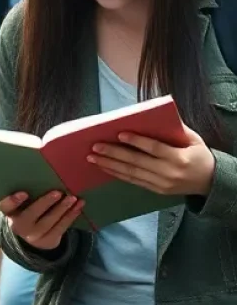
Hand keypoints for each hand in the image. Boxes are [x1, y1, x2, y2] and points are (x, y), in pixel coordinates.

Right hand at [0, 190, 84, 250]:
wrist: (33, 237)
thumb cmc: (27, 209)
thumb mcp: (20, 204)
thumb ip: (25, 192)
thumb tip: (41, 170)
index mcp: (10, 213)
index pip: (6, 207)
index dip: (13, 201)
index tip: (23, 193)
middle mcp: (20, 226)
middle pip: (32, 214)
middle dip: (45, 203)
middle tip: (58, 192)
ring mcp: (34, 236)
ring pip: (49, 221)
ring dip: (63, 209)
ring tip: (72, 198)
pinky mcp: (49, 240)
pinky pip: (61, 228)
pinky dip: (71, 216)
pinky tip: (78, 206)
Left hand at [88, 123, 215, 197]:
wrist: (211, 182)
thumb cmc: (200, 155)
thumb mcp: (194, 139)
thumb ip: (176, 128)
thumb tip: (153, 114)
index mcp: (180, 158)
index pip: (155, 149)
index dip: (137, 141)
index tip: (119, 133)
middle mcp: (169, 173)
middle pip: (137, 162)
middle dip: (114, 154)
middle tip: (95, 146)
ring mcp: (162, 184)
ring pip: (132, 174)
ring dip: (110, 165)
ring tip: (92, 158)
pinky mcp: (157, 191)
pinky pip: (134, 182)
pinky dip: (118, 174)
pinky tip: (105, 167)